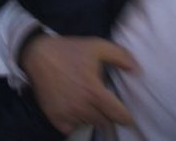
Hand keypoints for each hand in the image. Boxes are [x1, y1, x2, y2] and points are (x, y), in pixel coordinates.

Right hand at [20, 35, 136, 134]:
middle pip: (104, 121)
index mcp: (94, 91)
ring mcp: (67, 114)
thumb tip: (137, 71)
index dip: (126, 117)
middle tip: (102, 102)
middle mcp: (82, 107)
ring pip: (88, 123)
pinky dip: (74, 121)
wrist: (38, 54)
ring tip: (86, 101)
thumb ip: (121, 57)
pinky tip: (73, 108)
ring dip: (91, 116)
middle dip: (106, 114)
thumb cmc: (69, 50)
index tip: (126, 115)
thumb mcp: (97, 46)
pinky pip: (71, 128)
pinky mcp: (55, 117)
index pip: (118, 116)